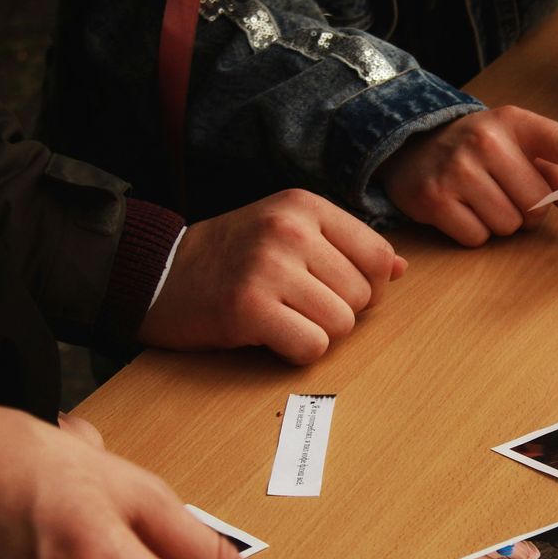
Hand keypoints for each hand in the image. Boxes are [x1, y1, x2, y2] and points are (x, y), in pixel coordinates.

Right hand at [139, 189, 405, 364]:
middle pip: (363, 296)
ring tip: (283, 320)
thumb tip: (401, 269)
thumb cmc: (228, 257)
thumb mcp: (285, 230)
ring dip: (317, 334)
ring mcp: (268, 268)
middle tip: (297, 308)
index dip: (367, 286)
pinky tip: (271, 337)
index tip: (332, 290)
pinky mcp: (249, 308)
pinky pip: (311, 346)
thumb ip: (343, 244)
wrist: (156, 274)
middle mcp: (289, 230)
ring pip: (342, 324)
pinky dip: (297, 353)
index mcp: (303, 206)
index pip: (378, 255)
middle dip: (338, 313)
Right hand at [376, 105, 557, 246]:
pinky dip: (474, 233)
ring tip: (481, 201)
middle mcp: (486, 142)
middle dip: (528, 210)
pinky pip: (477, 237)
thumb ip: (550, 167)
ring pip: (508, 225)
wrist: (411, 144)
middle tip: (507, 195)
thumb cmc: (475, 147)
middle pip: (536, 203)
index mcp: (513, 123)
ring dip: (501, 223)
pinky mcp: (435, 199)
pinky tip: (461, 211)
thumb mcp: (512, 142)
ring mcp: (457, 171)